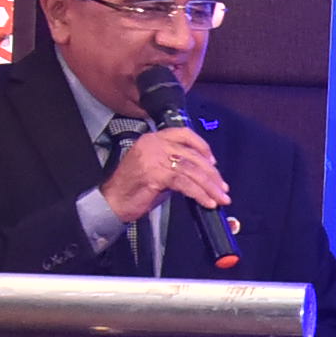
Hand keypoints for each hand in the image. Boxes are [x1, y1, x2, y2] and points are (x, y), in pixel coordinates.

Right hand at [100, 125, 226, 224]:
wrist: (112, 202)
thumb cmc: (134, 189)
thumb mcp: (156, 170)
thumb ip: (176, 166)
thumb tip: (202, 174)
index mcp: (153, 139)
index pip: (184, 134)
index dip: (202, 147)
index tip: (214, 162)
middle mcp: (154, 144)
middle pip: (192, 155)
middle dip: (212, 174)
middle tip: (223, 188)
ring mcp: (153, 158)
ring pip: (191, 170)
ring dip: (209, 187)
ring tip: (220, 198)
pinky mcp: (155, 174)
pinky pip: (185, 183)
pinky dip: (199, 194)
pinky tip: (207, 202)